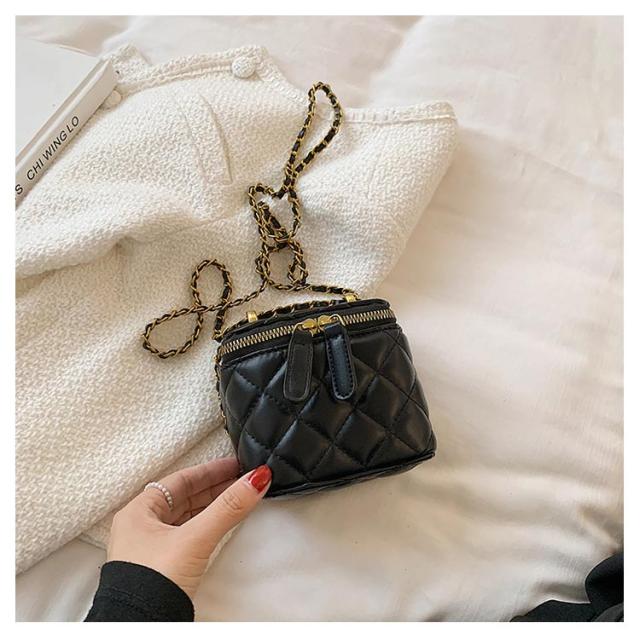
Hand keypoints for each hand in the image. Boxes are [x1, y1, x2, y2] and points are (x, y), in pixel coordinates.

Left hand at [107, 457, 270, 598]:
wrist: (141, 629)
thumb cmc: (151, 584)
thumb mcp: (195, 538)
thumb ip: (227, 508)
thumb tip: (255, 480)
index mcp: (138, 512)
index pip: (179, 480)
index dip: (209, 471)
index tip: (234, 465)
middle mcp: (141, 528)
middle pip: (184, 497)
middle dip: (215, 488)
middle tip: (241, 481)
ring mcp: (151, 549)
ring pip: (186, 518)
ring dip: (212, 507)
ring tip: (238, 498)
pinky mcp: (162, 568)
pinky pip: (188, 536)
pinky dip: (207, 526)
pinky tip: (221, 525)